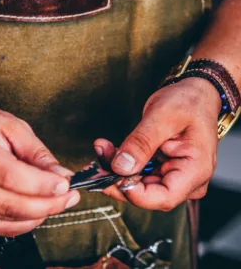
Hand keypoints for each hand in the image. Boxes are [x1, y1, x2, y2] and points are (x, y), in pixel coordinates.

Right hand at [0, 100, 79, 235]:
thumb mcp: (10, 125)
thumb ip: (37, 153)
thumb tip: (62, 177)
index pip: (11, 176)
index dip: (42, 185)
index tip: (66, 184)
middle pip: (10, 204)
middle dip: (48, 205)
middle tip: (70, 197)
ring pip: (7, 220)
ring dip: (39, 215)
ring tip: (57, 200)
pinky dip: (24, 223)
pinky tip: (37, 210)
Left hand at [95, 77, 221, 210]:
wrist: (194, 95)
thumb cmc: (188, 102)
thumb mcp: (162, 117)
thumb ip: (141, 143)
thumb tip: (121, 167)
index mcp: (196, 170)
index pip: (164, 198)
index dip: (134, 193)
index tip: (111, 176)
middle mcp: (187, 180)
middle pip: (147, 194)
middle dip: (118, 179)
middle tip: (97, 161)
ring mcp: (173, 177)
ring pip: (137, 185)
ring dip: (115, 170)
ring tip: (101, 148)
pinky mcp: (161, 171)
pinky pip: (136, 174)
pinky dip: (120, 164)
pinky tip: (107, 150)